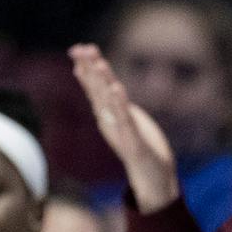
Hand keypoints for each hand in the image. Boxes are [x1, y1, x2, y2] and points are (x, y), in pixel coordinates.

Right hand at [69, 43, 180, 213]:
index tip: (78, 48)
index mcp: (107, 115)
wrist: (153, 182)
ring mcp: (120, 131)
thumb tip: (107, 86)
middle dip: (89, 69)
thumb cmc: (141, 149)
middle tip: (80, 48)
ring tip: (97, 62)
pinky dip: (119, 104)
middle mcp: (109, 121)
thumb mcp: (126, 121)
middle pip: (97, 91)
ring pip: (108, 103)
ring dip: (102, 82)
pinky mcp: (133, 142)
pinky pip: (125, 120)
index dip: (86, 68)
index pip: (94, 87)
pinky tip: (116, 88)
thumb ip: (115, 104)